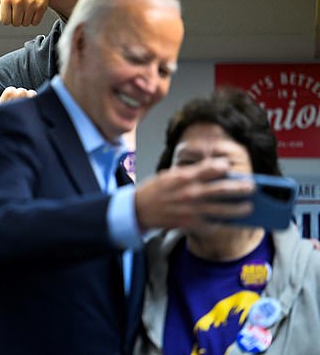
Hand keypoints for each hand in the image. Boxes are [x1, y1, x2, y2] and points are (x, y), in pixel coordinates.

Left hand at [0, 0, 49, 26]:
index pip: (5, 22)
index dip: (8, 17)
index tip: (10, 8)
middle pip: (15, 24)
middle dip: (17, 19)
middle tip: (20, 8)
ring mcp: (30, 3)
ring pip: (25, 24)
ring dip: (26, 19)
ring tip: (27, 7)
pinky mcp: (41, 6)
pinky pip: (35, 23)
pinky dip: (35, 19)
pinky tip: (34, 9)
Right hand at [0, 86, 36, 112]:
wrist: (12, 135)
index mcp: (6, 96)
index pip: (12, 89)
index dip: (10, 97)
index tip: (8, 106)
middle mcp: (17, 97)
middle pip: (21, 90)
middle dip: (19, 98)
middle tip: (15, 109)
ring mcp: (27, 101)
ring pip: (30, 93)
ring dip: (28, 100)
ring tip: (22, 110)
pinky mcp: (35, 105)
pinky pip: (37, 98)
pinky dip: (35, 102)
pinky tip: (29, 111)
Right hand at [134, 159, 254, 231]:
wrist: (138, 210)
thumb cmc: (155, 190)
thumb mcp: (170, 175)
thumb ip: (191, 172)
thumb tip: (212, 170)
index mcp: (186, 177)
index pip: (212, 168)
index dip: (224, 166)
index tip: (228, 167)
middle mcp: (191, 192)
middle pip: (223, 189)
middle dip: (241, 188)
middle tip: (252, 188)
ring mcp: (192, 209)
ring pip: (223, 210)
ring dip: (238, 209)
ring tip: (248, 207)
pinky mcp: (190, 224)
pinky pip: (210, 225)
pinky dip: (218, 223)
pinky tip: (224, 221)